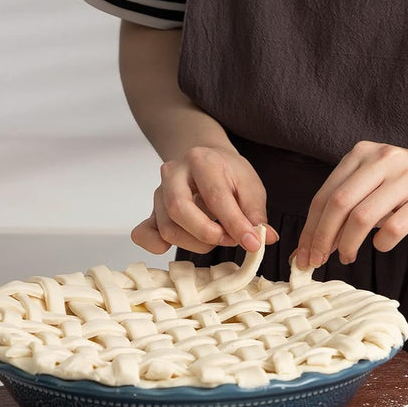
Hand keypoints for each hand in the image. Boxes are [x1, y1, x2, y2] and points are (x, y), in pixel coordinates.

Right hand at [132, 146, 278, 254]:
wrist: (201, 160)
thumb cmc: (226, 174)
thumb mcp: (249, 185)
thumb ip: (256, 213)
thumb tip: (265, 238)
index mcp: (200, 160)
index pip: (215, 196)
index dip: (235, 224)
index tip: (252, 243)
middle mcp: (173, 173)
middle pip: (180, 210)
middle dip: (208, 234)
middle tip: (229, 240)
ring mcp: (158, 193)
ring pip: (167, 228)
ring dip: (195, 243)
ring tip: (216, 238)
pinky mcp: (151, 212)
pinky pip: (143, 234)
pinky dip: (157, 246)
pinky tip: (178, 246)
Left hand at [295, 141, 407, 267]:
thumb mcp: (373, 182)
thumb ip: (344, 206)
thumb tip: (311, 245)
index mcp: (361, 154)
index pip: (324, 196)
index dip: (309, 229)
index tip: (302, 254)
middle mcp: (382, 160)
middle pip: (338, 205)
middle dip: (322, 239)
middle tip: (317, 261)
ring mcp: (406, 178)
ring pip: (362, 217)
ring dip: (348, 244)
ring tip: (347, 257)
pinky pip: (394, 227)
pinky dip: (381, 243)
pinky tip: (380, 245)